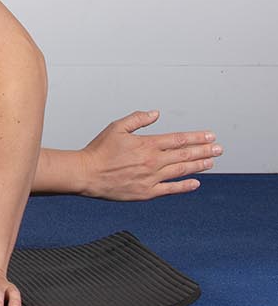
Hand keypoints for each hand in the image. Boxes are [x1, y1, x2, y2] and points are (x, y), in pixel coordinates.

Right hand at [79, 110, 221, 200]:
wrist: (86, 174)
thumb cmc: (98, 151)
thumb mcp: (116, 127)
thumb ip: (137, 119)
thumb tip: (156, 113)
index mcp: (147, 144)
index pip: (179, 139)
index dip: (197, 137)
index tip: (210, 136)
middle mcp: (153, 161)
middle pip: (185, 155)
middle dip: (204, 151)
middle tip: (219, 149)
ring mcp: (151, 177)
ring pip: (181, 170)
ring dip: (199, 166)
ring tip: (211, 162)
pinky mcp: (146, 192)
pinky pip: (170, 189)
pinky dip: (184, 186)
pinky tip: (195, 183)